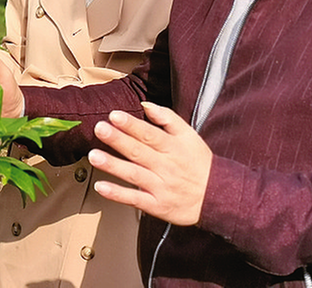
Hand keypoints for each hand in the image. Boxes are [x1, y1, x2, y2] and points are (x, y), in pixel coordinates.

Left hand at [87, 102, 211, 225]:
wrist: (218, 197)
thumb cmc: (199, 163)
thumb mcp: (189, 136)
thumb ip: (167, 118)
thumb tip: (145, 105)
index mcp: (173, 148)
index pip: (149, 134)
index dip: (131, 125)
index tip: (114, 115)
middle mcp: (166, 167)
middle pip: (139, 152)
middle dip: (118, 140)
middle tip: (99, 129)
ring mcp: (160, 187)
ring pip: (134, 175)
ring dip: (113, 165)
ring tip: (93, 156)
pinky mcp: (156, 205)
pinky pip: (135, 199)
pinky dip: (118, 194)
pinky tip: (101, 187)